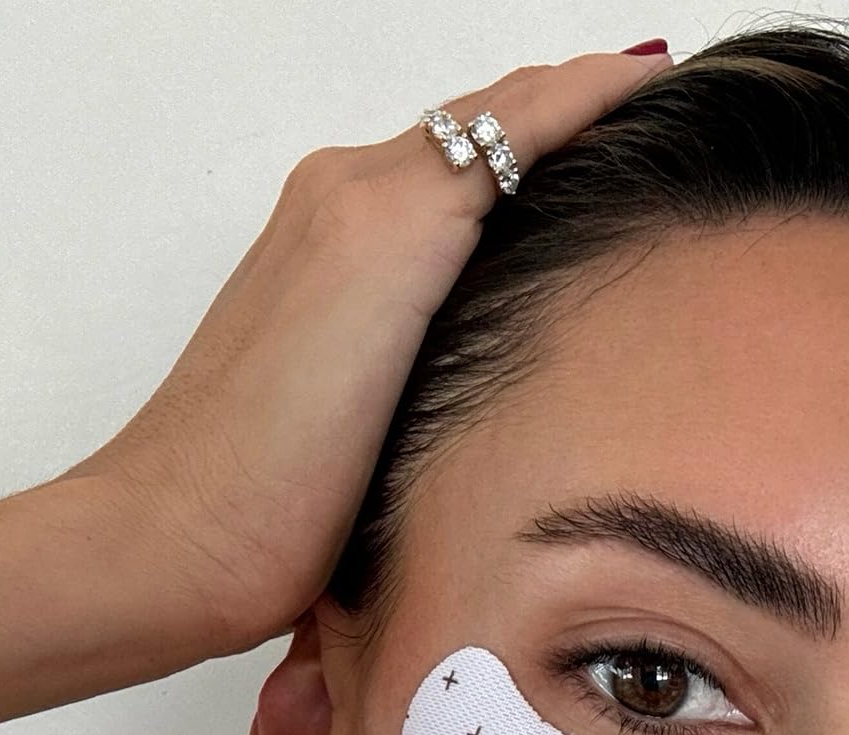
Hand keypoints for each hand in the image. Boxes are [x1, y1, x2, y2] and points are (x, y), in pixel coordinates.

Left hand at [61, 45, 673, 654]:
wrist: (180, 540)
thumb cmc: (273, 467)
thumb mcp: (375, 289)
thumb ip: (445, 202)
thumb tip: (525, 143)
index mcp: (373, 202)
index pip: (512, 115)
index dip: (594, 89)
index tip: (668, 80)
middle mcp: (343, 201)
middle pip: (482, 123)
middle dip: (567, 101)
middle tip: (655, 104)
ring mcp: (324, 247)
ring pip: (451, 164)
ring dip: (527, 143)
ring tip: (605, 156)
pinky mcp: (314, 300)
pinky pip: (417, 213)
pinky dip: (483, 196)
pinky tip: (513, 237)